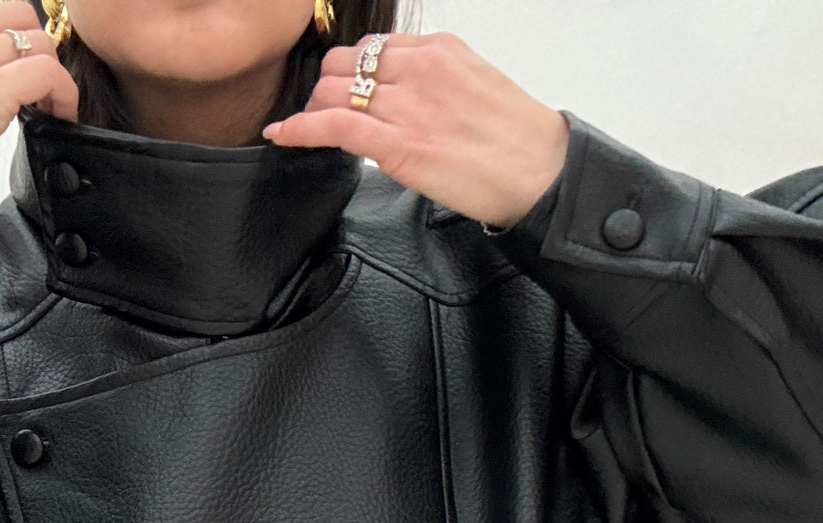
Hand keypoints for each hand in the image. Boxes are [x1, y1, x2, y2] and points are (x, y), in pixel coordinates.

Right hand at [0, 0, 79, 209]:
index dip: (17, 38)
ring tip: (48, 108)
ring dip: (53, 76)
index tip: (22, 72)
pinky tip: (57, 116)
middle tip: (42, 90)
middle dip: (39, 50)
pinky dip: (63, 93)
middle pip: (18, 17)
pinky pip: (46, 73)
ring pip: (37, 43)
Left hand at [262, 31, 568, 230]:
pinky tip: (283, 135)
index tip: (340, 91)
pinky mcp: (398, 144)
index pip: (373, 50)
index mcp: (438, 51)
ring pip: (334, 93)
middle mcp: (418, 68)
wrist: (539, 172)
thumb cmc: (515, 142)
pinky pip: (332, 126)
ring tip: (304, 127)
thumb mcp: (474, 88)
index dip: (348, 73)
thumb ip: (436, 85)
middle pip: (345, 66)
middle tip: (322, 113)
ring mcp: (406, 104)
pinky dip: (300, 129)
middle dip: (326, 89)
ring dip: (312, 110)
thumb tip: (407, 99)